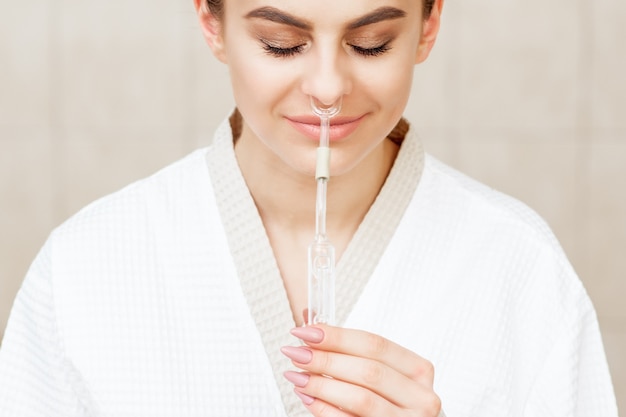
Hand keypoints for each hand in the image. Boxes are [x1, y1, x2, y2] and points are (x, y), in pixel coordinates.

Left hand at [281, 324, 440, 416]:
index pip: (375, 345)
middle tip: (297, 353)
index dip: (338, 337)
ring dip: (322, 386)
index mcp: (418, 370)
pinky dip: (325, 410)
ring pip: (361, 398)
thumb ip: (349, 350)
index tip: (307, 332)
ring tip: (298, 376)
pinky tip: (308, 399)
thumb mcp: (381, 373)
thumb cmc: (391, 402)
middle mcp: (420, 396)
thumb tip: (311, 323)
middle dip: (326, 360)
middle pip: (368, 371)